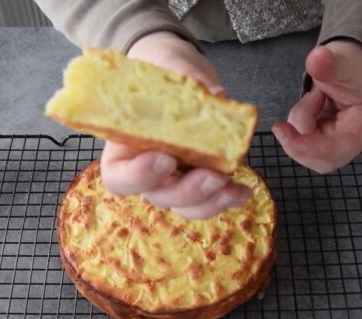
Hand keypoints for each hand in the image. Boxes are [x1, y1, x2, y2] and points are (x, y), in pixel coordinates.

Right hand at [100, 32, 251, 219]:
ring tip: (232, 187)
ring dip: (210, 201)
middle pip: (159, 196)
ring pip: (186, 206)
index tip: (164, 159)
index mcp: (124, 149)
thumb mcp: (168, 69)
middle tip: (211, 176)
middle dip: (186, 191)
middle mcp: (147, 173)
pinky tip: (244, 190)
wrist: (179, 81)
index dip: (138, 176)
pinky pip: (209, 200)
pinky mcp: (200, 181)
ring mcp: (175, 181)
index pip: (118, 177)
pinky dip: (228, 198)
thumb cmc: (163, 77)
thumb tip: (215, 94)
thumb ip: (185, 79)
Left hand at [272, 40, 361, 173]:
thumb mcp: (341, 62)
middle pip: (320, 158)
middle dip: (299, 137)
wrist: (353, 68)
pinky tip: (312, 104)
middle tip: (298, 110)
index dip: (307, 147)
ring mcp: (337, 143)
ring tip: (316, 96)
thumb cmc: (353, 68)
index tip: (282, 131)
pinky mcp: (323, 141)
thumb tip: (317, 58)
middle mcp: (353, 141)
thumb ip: (328, 64)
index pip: (336, 150)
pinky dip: (299, 121)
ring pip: (307, 149)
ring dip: (300, 121)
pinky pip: (302, 140)